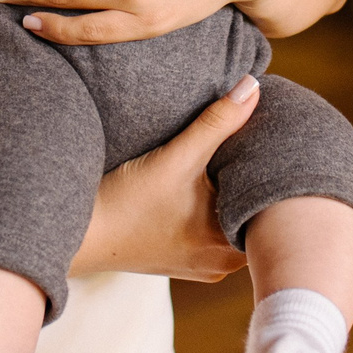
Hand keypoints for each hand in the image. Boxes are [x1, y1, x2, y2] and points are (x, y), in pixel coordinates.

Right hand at [72, 75, 255, 281]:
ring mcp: (202, 265)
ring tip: (234, 157)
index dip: (275, 174)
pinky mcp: (183, 258)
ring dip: (233, 193)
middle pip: (254, 214)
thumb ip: (218, 122)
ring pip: (234, 221)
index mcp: (229, 246)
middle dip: (254, 180)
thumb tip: (253, 87)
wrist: (76, 234)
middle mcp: (221, 264)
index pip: (272, 208)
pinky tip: (207, 182)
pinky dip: (215, 206)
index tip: (274, 145)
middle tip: (259, 143)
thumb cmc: (124, 202)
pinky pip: (214, 230)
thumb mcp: (176, 157)